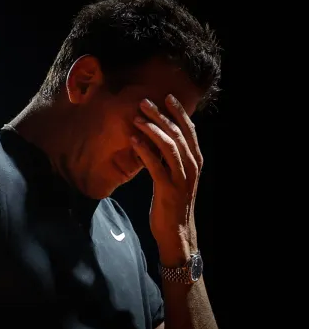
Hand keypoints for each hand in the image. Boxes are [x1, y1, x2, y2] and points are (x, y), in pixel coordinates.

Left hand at [131, 94, 201, 266]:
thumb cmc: (171, 201)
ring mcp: (182, 178)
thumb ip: (169, 157)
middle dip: (161, 116)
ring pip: (169, 147)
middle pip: (178, 134)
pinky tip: (133, 140)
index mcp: (196, 161)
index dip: (179, 112)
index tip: (167, 97)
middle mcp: (192, 167)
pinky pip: (156, 166)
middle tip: (144, 102)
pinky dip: (144, 151)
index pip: (190, 131)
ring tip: (137, 118)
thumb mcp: (174, 175)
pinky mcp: (168, 189)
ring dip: (152, 130)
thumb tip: (156, 135)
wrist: (176, 231)